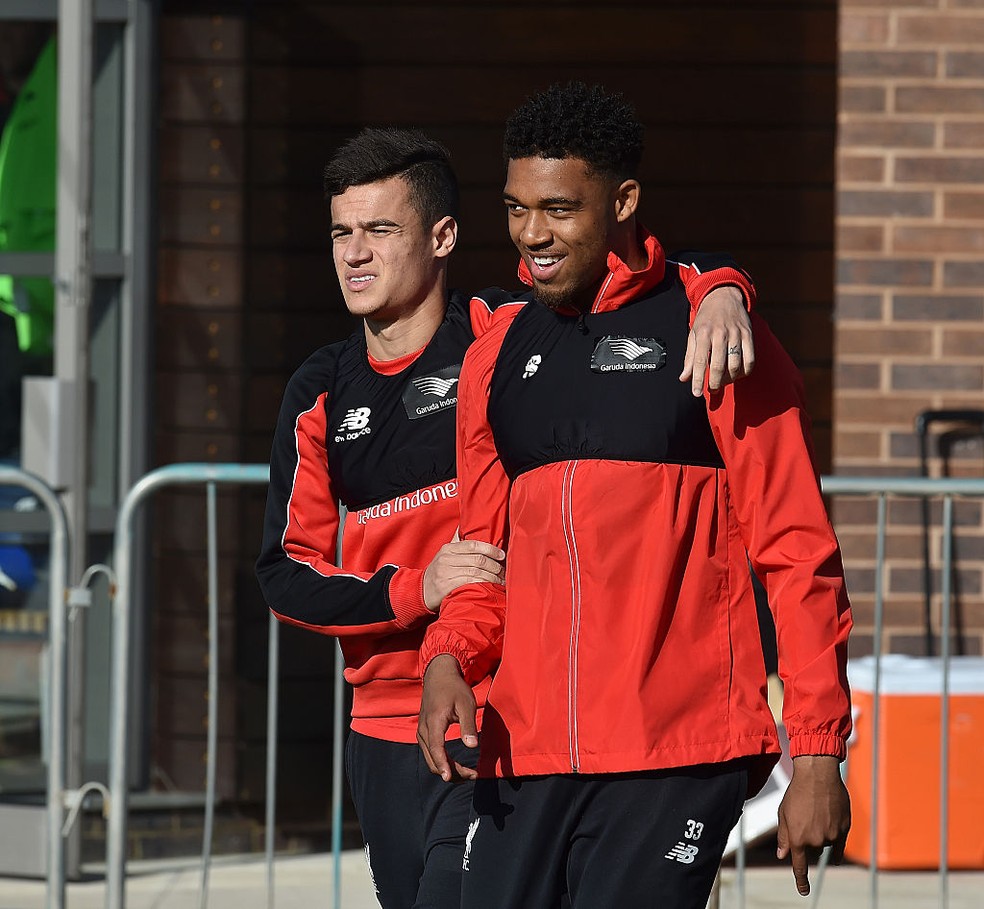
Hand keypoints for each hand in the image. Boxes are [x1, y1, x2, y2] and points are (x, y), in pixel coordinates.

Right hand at [417, 655, 478, 781]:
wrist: (438, 675)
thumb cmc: (454, 688)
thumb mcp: (466, 704)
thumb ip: (468, 725)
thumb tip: (472, 746)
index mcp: (434, 721)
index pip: (436, 748)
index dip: (443, 765)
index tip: (449, 777)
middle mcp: (424, 729)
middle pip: (433, 759)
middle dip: (452, 772)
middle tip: (473, 775)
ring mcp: (422, 732)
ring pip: (431, 759)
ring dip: (447, 769)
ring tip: (467, 773)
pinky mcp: (424, 733)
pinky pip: (430, 753)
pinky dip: (441, 762)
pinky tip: (455, 765)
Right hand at [422, 539, 505, 611]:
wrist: (421, 590)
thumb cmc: (438, 571)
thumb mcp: (444, 554)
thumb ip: (457, 540)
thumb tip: (465, 523)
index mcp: (448, 548)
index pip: (473, 545)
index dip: (490, 549)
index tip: (501, 555)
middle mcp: (446, 559)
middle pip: (477, 560)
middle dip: (494, 566)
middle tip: (503, 571)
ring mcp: (445, 573)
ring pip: (476, 572)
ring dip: (492, 577)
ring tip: (500, 581)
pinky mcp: (446, 586)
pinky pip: (469, 583)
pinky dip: (482, 584)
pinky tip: (490, 587)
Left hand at [679, 286, 754, 396]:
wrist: (723, 296)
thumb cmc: (706, 318)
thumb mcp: (693, 334)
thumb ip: (689, 357)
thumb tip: (684, 378)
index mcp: (703, 333)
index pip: (699, 361)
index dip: (698, 380)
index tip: (696, 393)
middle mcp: (720, 333)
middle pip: (718, 366)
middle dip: (715, 383)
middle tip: (712, 390)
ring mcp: (736, 334)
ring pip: (735, 364)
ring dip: (730, 379)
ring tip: (724, 381)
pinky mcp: (749, 334)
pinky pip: (750, 359)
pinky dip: (745, 371)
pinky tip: (738, 374)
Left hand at [776, 755, 850, 896]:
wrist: (817, 775)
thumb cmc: (796, 792)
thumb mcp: (784, 813)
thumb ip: (784, 836)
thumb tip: (783, 855)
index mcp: (797, 838)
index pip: (799, 866)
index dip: (801, 880)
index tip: (803, 891)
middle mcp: (815, 840)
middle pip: (812, 849)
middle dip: (808, 839)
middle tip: (806, 817)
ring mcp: (831, 836)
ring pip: (825, 844)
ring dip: (821, 834)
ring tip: (817, 811)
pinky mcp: (844, 829)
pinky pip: (839, 845)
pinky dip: (836, 845)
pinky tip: (835, 847)